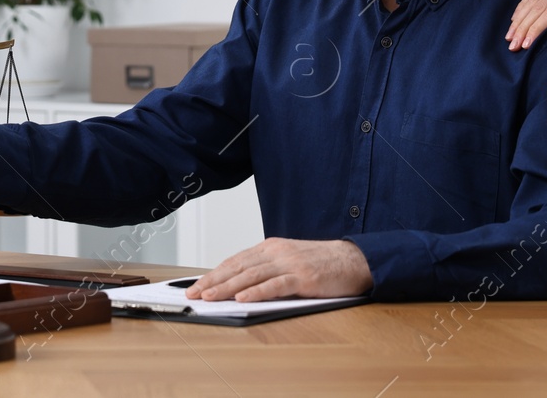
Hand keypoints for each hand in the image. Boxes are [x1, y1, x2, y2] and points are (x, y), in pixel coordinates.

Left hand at [184, 238, 372, 302]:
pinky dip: (257, 292)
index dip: (214, 273)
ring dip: (227, 287)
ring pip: (252, 275)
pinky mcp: (304, 277)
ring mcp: (290, 263)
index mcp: (270, 248)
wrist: (353, 260)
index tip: (196, 285)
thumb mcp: (288, 262)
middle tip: (193, 293)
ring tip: (209, 296)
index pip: (235, 261)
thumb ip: (267, 270)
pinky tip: (242, 298)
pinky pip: (276, 285)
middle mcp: (276, 252)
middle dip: (213, 281)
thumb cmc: (320, 264)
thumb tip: (238, 287)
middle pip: (238, 267)